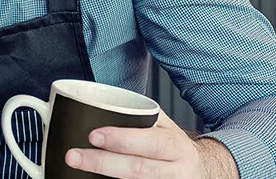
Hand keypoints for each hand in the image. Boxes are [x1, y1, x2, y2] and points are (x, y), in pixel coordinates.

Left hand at [65, 114, 238, 178]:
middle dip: (102, 163)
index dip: (122, 140)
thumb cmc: (175, 149)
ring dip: (104, 178)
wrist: (202, 173)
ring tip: (79, 169)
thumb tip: (101, 103)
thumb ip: (143, 118)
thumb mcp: (167, 130)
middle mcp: (175, 171)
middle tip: (74, 156)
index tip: (94, 135)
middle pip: (138, 169)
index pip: (151, 142)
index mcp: (176, 147)